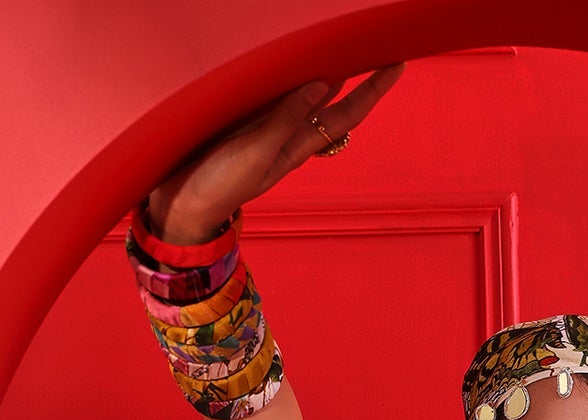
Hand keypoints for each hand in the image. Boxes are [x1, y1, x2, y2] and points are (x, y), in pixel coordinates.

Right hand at [144, 64, 406, 243]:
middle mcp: (288, 132)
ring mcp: (265, 123)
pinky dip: (288, 71)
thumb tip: (323, 85)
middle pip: (331, 97)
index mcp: (297, 145)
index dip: (372, 90)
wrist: (180, 201)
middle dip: (354, 71)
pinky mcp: (242, 114)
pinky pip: (274, 88)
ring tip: (343, 39)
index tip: (397, 64)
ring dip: (323, 66)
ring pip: (304, 89)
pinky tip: (295, 54)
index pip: (345, 114)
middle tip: (375, 39)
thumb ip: (286, 119)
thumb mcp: (258, 154)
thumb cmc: (219, 185)